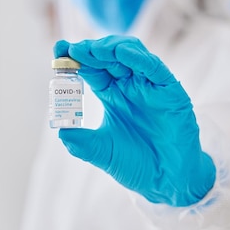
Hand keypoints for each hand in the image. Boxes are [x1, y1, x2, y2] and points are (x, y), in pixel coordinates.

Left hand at [55, 36, 214, 206]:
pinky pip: (155, 68)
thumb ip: (81, 142)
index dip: (75, 57)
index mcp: (111, 95)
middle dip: (90, 50)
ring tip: (93, 50)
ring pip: (131, 54)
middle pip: (108, 56)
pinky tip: (123, 54)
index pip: (91, 68)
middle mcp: (129, 86)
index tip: (59, 49)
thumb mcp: (102, 151)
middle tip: (73, 49)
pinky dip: (139, 58)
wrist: (167, 181)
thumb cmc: (136, 164)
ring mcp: (149, 86)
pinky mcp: (170, 91)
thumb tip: (60, 131)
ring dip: (111, 48)